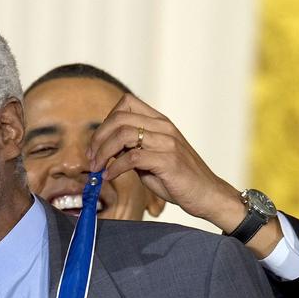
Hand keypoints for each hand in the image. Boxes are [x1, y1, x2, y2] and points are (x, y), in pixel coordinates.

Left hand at [87, 94, 282, 257]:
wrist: (206, 194)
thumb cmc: (177, 179)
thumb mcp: (150, 159)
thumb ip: (131, 150)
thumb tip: (104, 150)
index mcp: (160, 122)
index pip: (127, 103)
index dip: (106, 121)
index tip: (96, 144)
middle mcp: (164, 127)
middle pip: (120, 118)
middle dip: (98, 138)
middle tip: (91, 159)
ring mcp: (167, 142)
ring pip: (124, 135)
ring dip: (103, 153)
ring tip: (97, 168)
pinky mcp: (168, 160)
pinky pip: (132, 157)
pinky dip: (115, 167)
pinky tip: (109, 176)